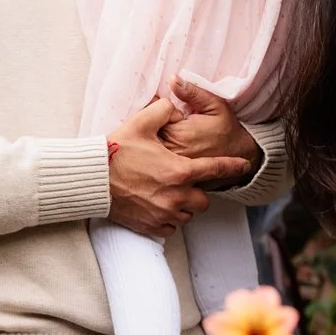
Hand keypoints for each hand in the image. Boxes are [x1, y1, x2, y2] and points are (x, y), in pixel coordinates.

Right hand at [105, 95, 249, 238]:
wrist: (92, 179)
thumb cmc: (116, 151)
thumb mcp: (141, 122)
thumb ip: (165, 110)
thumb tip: (175, 106)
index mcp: (180, 171)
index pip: (216, 169)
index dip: (233, 167)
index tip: (244, 166)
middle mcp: (176, 197)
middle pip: (204, 200)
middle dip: (198, 191)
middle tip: (183, 180)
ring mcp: (163, 214)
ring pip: (187, 215)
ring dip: (183, 205)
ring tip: (168, 192)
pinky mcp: (150, 226)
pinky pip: (170, 227)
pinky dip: (168, 218)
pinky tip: (157, 205)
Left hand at [160, 79, 266, 189]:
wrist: (240, 155)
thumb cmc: (227, 129)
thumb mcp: (214, 105)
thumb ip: (192, 92)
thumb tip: (172, 79)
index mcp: (177, 133)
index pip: (151, 117)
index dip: (155, 110)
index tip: (163, 108)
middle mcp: (170, 152)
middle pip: (146, 134)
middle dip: (151, 125)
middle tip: (162, 121)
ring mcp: (170, 166)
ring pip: (149, 147)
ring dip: (151, 140)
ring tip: (165, 134)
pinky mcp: (173, 174)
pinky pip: (157, 160)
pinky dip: (157, 153)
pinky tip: (164, 150)